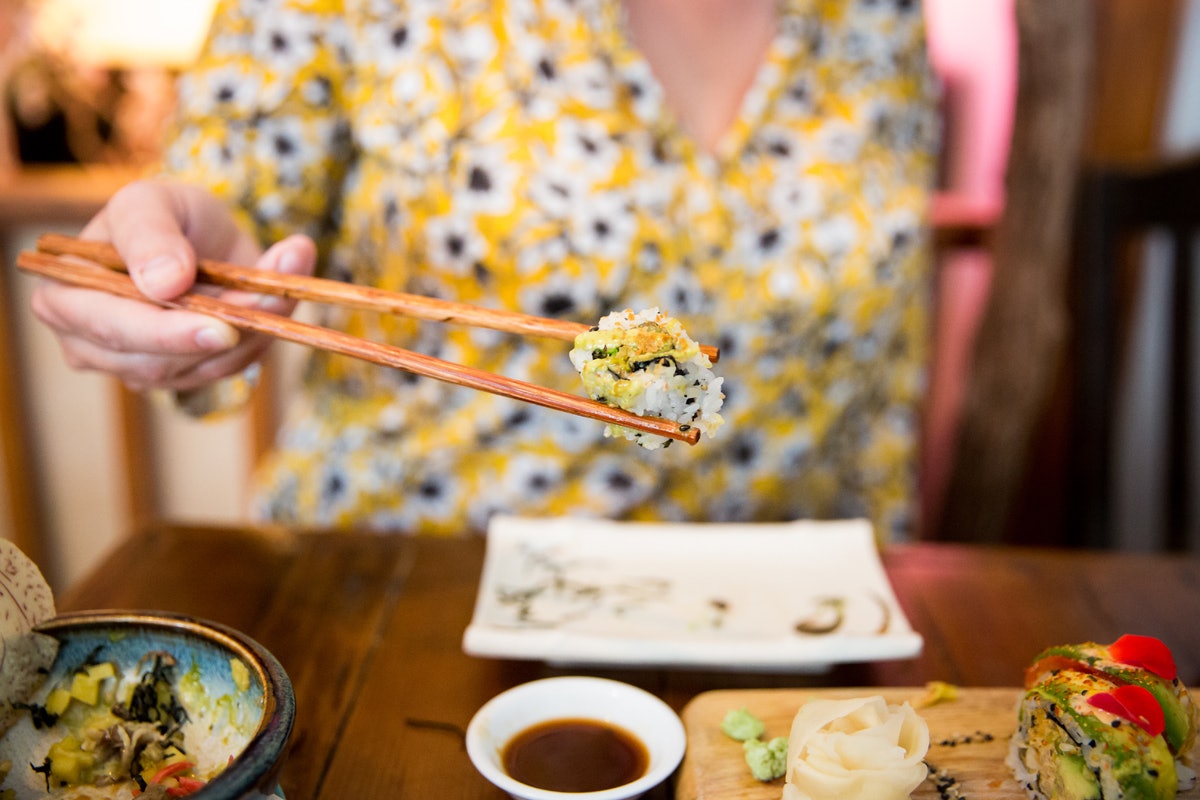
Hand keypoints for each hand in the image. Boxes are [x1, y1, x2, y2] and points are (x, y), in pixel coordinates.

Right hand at [30, 179, 316, 392]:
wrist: (202, 237)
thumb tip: (166, 281)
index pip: (108, 326)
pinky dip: (253, 342)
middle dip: (213, 339)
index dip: (164, 332)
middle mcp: (88, 340)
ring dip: (244, 337)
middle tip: (262, 316)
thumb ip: (151, 232)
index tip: (220, 327)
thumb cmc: (165, 214)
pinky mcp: (176, 377)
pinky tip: (270, 307)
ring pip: (194, 371)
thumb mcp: (153, 201)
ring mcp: (132, 366)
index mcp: (64, 292)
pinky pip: (219, 371)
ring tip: (276, 293)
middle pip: (151, 363)